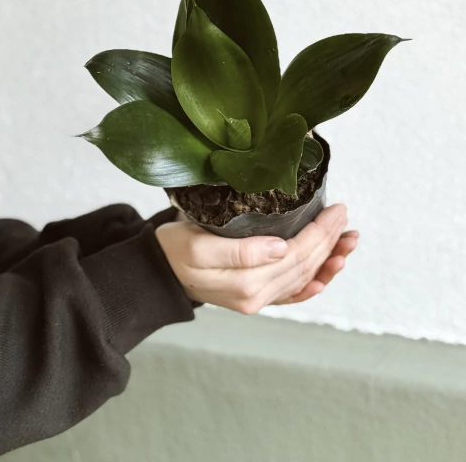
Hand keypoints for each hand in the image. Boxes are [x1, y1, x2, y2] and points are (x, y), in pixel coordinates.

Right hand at [155, 204, 357, 313]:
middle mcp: (255, 296)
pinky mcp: (254, 298)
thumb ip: (239, 252)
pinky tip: (326, 276)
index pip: (295, 254)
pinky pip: (290, 294)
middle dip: (329, 239)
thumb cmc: (175, 249)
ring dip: (329, 260)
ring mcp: (257, 300)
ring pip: (303, 279)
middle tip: (344, 215)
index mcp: (245, 282)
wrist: (159, 271)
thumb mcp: (198, 245)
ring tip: (349, 241)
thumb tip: (281, 248)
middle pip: (304, 265)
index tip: (335, 209)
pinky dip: (312, 284)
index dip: (319, 232)